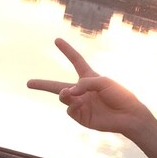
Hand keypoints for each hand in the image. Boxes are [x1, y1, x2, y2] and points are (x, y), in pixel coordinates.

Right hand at [27, 38, 148, 135]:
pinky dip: (72, 105)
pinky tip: (80, 104)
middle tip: (28, 83)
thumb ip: (84, 83)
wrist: (128, 116)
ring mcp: (81, 104)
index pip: (76, 60)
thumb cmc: (119, 95)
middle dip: (42, 85)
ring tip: (69, 94)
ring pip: (63, 97)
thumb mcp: (103, 82)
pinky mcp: (81, 117)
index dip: (67, 50)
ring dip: (64, 94)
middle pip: (58, 86)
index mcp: (89, 77)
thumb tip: (68, 94)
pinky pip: (69, 109)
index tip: (57, 40)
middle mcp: (82, 91)